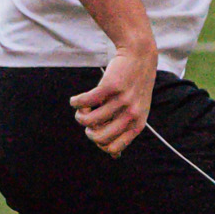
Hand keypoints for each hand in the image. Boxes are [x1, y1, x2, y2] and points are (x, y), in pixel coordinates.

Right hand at [71, 41, 156, 157]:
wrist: (139, 56)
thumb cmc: (134, 87)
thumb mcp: (136, 111)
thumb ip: (125, 131)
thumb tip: (114, 157)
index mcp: (137, 124)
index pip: (113, 149)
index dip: (100, 143)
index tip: (96, 131)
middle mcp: (131, 114)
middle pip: (98, 137)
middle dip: (88, 132)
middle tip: (88, 120)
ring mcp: (121, 100)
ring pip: (88, 120)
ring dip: (79, 115)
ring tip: (82, 108)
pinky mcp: (110, 86)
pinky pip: (84, 102)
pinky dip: (75, 102)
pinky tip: (75, 100)